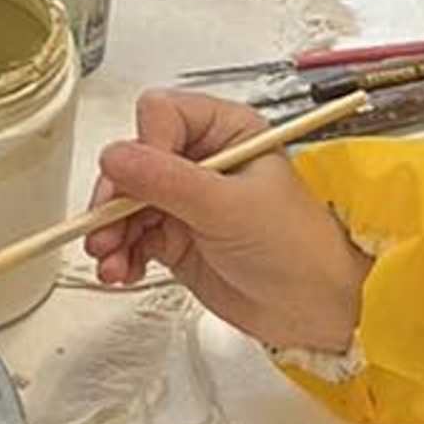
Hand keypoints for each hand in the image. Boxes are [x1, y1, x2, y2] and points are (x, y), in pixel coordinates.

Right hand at [79, 90, 369, 362]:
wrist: (316, 308)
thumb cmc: (296, 247)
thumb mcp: (230, 207)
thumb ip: (168, 181)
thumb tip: (115, 157)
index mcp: (226, 130)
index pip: (160, 115)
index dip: (145, 148)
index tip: (143, 186)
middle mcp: (202, 159)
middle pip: (133, 160)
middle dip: (115, 197)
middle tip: (106, 231)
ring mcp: (186, 200)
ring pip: (125, 201)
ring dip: (110, 230)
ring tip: (110, 261)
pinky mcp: (176, 237)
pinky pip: (131, 235)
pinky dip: (120, 253)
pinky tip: (122, 271)